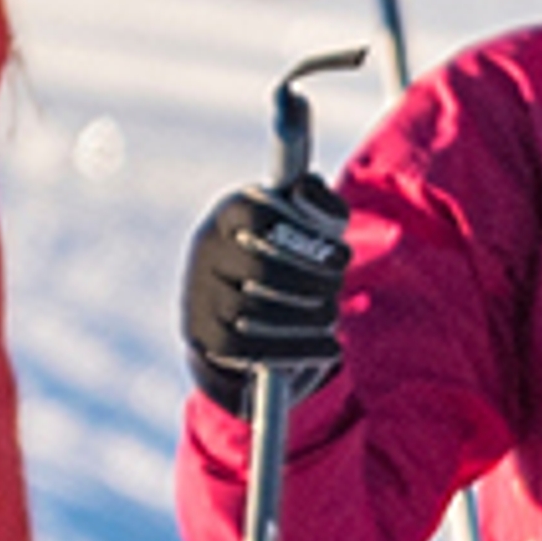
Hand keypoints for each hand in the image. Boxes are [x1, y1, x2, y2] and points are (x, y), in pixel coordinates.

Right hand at [180, 171, 349, 407]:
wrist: (242, 309)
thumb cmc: (286, 255)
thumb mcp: (306, 225)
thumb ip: (318, 204)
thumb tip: (305, 189)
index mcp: (230, 212)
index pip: (257, 214)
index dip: (305, 237)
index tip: (343, 256)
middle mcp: (206, 248)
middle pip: (259, 269)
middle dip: (310, 283)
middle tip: (337, 287)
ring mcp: (198, 293)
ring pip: (251, 312)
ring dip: (303, 319)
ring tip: (331, 317)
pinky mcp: (200, 334)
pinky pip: (244, 348)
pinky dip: (293, 351)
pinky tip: (328, 348)